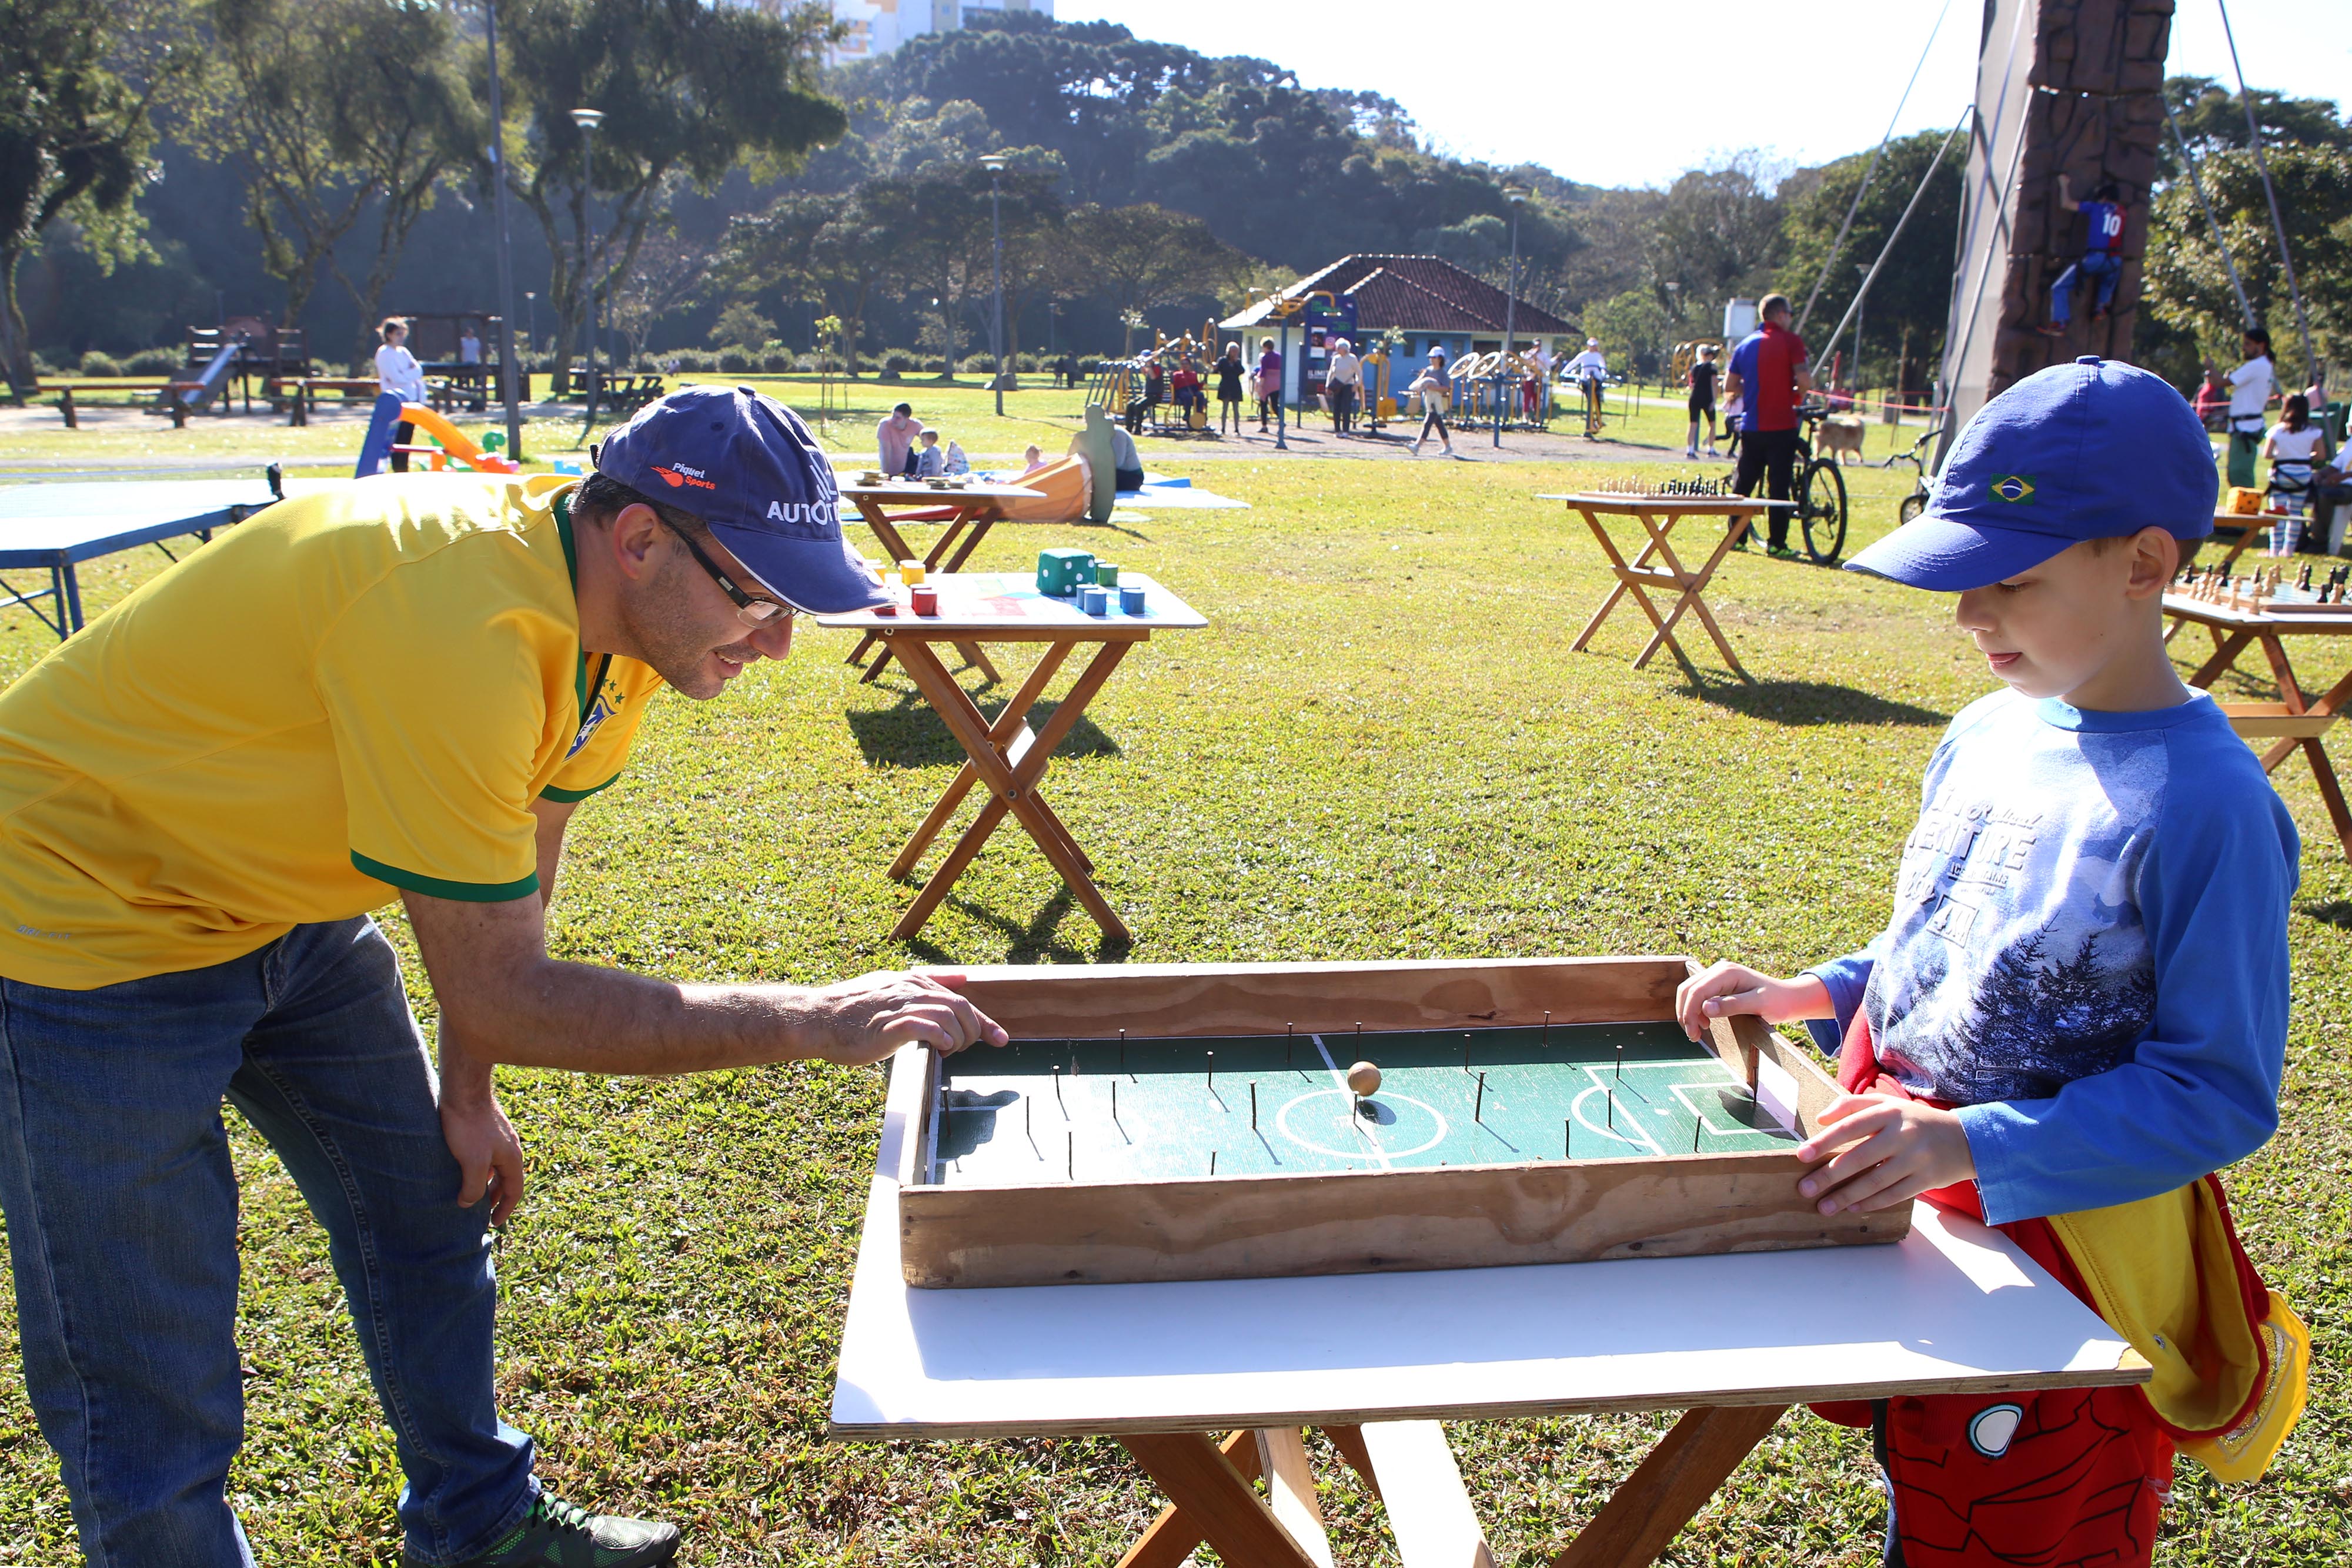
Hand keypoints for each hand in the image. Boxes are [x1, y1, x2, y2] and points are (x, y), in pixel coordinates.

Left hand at [440, 1079, 525, 1228]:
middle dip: (496, 1199)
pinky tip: (464, 1170)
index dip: (505, 1210)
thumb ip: (472, 1187)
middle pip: (506, 1180)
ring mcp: (498, 1138)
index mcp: (512, 1158)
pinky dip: (480, 1170)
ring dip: (487, 1184)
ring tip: (472, 1194)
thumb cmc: (469, 1126)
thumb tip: (468, 1203)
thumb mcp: (472, 1162)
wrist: (464, 1090)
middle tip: (483, 1213)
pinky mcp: (486, 1130)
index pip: (514, 1191)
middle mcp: (510, 1149)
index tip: (494, 1223)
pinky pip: (488, 1157)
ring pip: (496, 1168)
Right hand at [807, 970, 1007, 1064]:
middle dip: (976, 1030)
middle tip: (971, 1049)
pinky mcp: (889, 1025)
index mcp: (911, 982)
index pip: (959, 999)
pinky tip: (942, 1048)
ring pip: (949, 1014)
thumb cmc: (851, 1010)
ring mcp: (899, 1005)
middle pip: (960, 1007)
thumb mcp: (892, 986)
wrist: (816, 1018)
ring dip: (959, 1037)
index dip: (983, 1021)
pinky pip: (926, 1026)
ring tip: (951, 1052)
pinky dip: (941, 1037)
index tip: (1001, 1039)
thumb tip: (961, 977)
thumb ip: (927, 982)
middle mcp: (909, 989)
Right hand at [1673, 961, 1831, 1041]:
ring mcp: (1718, 974)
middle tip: (1693, 1036)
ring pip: (1690, 990)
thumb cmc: (1778, 1002)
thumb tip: (1705, 1009)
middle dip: (1686, 1013)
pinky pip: (1699, 993)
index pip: (1697, 991)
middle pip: (1688, 988)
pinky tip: (1705, 1022)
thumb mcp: (1758, 1005)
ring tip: (1698, 1031)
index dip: (1690, 1012)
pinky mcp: (1720, 982)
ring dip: (1688, 1011)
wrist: (1790, 997)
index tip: (1694, 1033)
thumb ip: (1732, 1006)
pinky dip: (1695, 1008)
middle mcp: (1719, 969)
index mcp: (1727, 972)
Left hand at [1794, 1093, 1975, 1215]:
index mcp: (1889, 1112)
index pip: (1851, 1126)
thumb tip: (1821, 1119)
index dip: (1825, 1141)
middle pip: (1860, 1157)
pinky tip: (1852, 1208)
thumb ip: (1852, 1105)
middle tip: (1805, 1188)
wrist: (1966, 1139)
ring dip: (1847, 1196)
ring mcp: (1917, 1158)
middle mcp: (1903, 1134)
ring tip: (1824, 1207)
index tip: (1802, 1155)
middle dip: (1829, 1175)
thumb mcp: (1887, 1104)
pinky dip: (1872, 1203)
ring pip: (1876, 1181)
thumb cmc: (1914, 1121)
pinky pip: (1895, 1194)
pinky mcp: (1927, 1179)